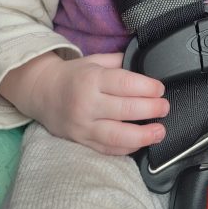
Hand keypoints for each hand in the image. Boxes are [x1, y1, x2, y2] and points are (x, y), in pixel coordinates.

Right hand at [0, 51, 168, 154]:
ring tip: (160, 132)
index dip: (147, 87)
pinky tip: (141, 143)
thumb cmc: (73, 75)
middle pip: (125, 110)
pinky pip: (107, 148)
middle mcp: (87, 103)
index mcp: (92, 79)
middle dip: (151, 109)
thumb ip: (120, 62)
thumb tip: (146, 63)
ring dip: (143, 136)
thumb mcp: (95, 60)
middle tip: (165, 107)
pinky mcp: (81, 141)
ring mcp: (83, 126)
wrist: (42, 92)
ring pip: (117, 135)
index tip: (160, 89)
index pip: (125, 84)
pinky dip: (126, 148)